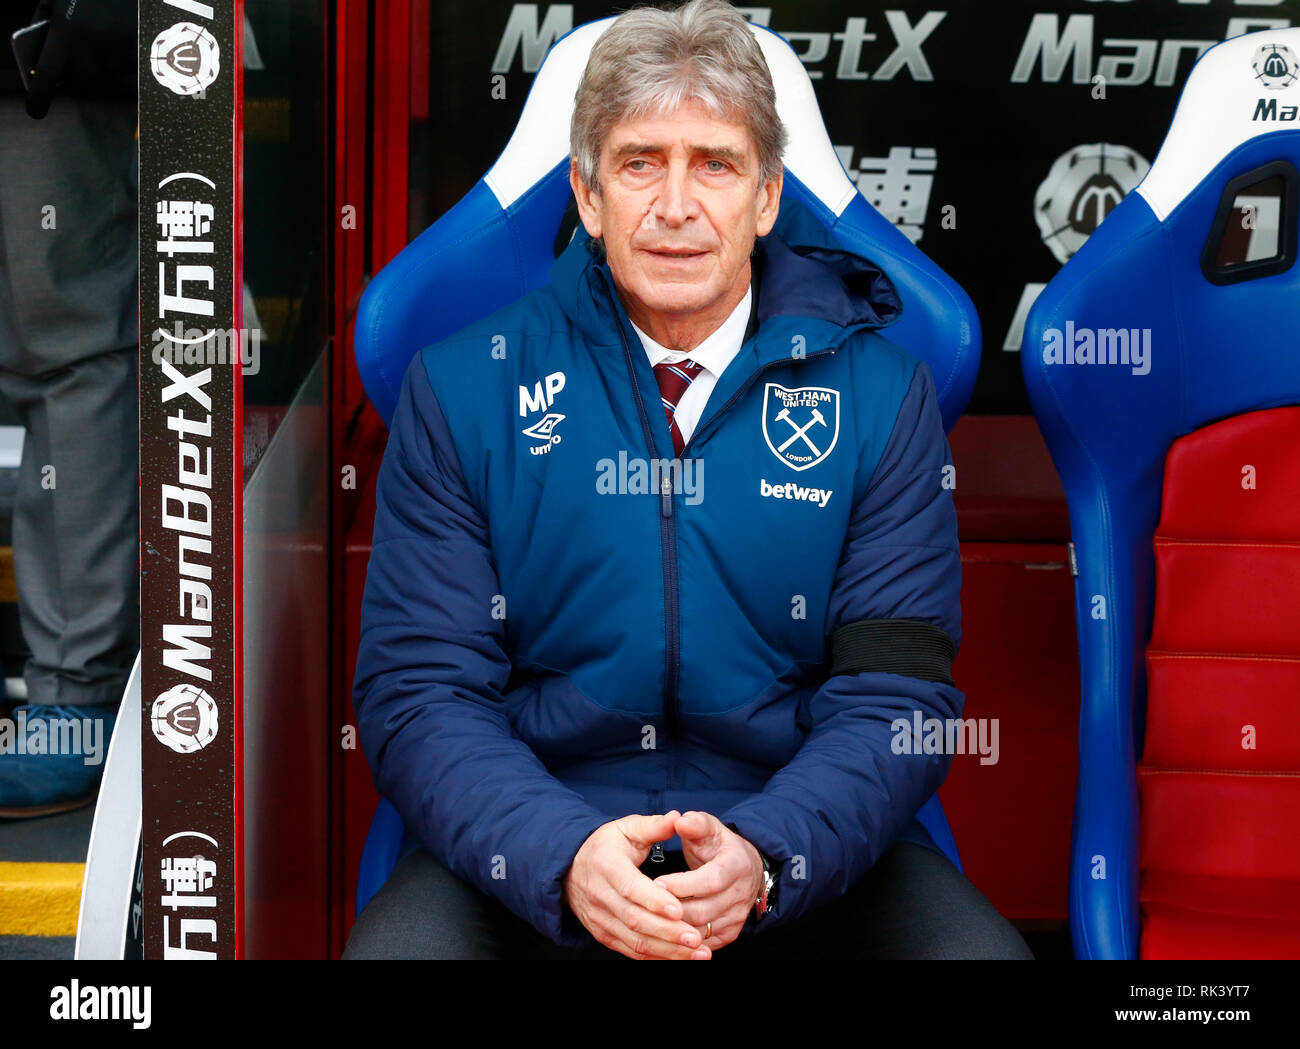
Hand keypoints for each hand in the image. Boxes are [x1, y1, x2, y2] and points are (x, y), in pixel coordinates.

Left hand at [25, 0, 135, 118]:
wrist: (138, 1)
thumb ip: (42, 22)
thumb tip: (36, 51)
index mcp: (65, 37)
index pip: (45, 79)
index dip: (37, 99)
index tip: (34, 111)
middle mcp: (89, 58)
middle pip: (75, 84)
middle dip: (70, 75)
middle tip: (68, 57)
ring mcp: (113, 65)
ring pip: (95, 79)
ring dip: (89, 68)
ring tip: (93, 41)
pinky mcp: (132, 67)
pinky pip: (114, 73)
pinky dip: (109, 62)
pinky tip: (111, 42)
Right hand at [563, 811, 711, 959]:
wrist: (570, 870)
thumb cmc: (606, 846)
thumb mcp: (625, 828)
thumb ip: (653, 825)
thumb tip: (677, 818)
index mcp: (606, 866)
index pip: (630, 887)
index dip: (654, 900)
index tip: (679, 909)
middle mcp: (600, 896)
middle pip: (635, 920)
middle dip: (668, 932)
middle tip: (697, 938)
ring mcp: (601, 920)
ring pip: (636, 941)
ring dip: (668, 951)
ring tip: (699, 953)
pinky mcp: (605, 936)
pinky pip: (632, 951)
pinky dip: (658, 957)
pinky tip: (683, 958)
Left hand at [651, 810, 763, 951]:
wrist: (743, 867)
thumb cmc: (718, 845)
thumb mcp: (709, 828)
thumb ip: (694, 823)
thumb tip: (679, 820)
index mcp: (736, 865)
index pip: (710, 881)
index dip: (682, 884)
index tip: (656, 883)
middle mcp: (741, 894)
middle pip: (703, 911)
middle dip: (672, 910)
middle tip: (644, 906)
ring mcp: (737, 917)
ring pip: (702, 931)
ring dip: (674, 930)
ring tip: (648, 921)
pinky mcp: (730, 933)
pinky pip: (704, 944)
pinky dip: (682, 943)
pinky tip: (661, 934)